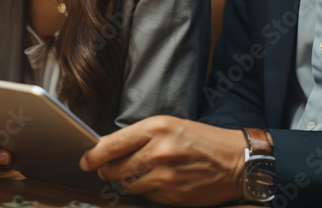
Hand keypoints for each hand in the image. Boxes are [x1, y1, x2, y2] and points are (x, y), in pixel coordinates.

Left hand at [79, 115, 244, 205]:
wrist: (235, 161)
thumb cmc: (203, 140)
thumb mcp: (172, 125)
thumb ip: (141, 135)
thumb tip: (109, 147)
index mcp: (157, 128)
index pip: (112, 143)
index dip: (94, 154)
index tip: (85, 159)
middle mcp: (159, 151)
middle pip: (114, 168)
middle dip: (107, 170)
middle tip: (107, 168)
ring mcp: (165, 176)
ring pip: (127, 184)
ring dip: (126, 181)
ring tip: (139, 172)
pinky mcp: (171, 196)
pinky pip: (144, 196)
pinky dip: (145, 190)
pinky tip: (157, 181)